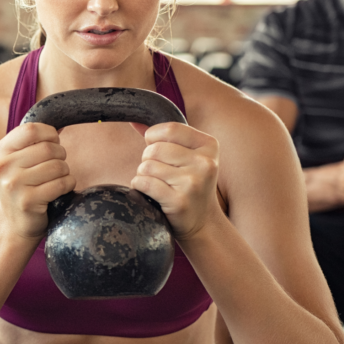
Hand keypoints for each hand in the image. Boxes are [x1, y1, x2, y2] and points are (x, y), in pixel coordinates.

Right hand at [0, 123, 75, 239]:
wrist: (14, 225)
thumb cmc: (21, 188)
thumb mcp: (16, 162)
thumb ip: (31, 143)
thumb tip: (59, 126)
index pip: (31, 130)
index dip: (49, 134)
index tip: (53, 142)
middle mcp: (3, 167)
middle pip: (48, 148)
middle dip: (60, 155)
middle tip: (57, 165)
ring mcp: (13, 185)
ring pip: (57, 166)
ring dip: (65, 171)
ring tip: (57, 178)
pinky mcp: (28, 201)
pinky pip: (61, 184)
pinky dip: (67, 184)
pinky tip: (59, 189)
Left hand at [130, 123, 220, 239]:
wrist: (202, 222)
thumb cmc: (189, 184)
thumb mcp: (186, 156)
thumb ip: (162, 136)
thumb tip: (133, 120)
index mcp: (209, 145)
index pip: (169, 129)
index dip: (153, 138)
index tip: (157, 150)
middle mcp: (205, 162)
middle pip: (154, 148)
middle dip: (147, 159)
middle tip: (160, 173)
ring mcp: (193, 183)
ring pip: (147, 166)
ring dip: (144, 175)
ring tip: (158, 184)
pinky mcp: (180, 201)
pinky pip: (144, 183)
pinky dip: (140, 187)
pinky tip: (152, 194)